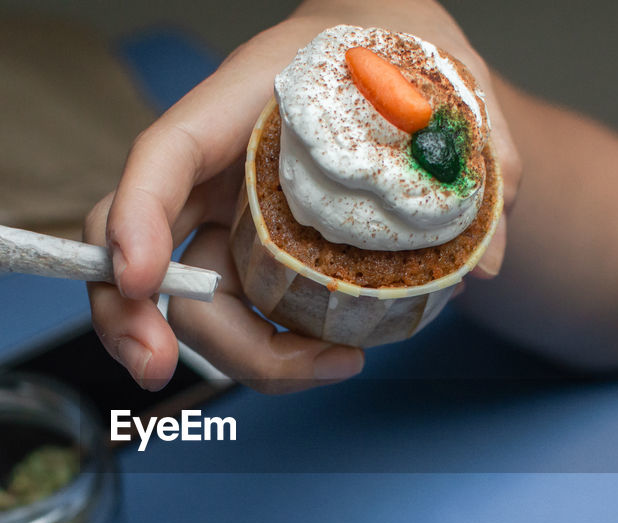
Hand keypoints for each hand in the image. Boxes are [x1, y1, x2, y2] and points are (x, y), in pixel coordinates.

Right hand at [84, 1, 520, 391]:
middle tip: (158, 372)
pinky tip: (332, 356)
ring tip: (333, 366)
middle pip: (142, 247)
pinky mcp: (258, 261)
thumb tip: (485, 261)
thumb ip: (480, 155)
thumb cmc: (401, 55)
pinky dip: (275, 355)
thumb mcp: (452, 81)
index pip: (165, 154)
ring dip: (242, 356)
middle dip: (132, 317)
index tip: (140, 279)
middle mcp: (219, 170)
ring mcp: (232, 220)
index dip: (135, 216)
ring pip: (195, 302)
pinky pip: (246, 319)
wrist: (392, 63)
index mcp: (243, 105)